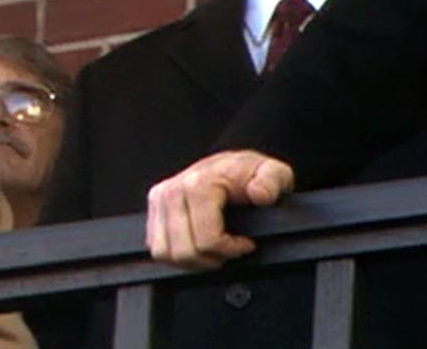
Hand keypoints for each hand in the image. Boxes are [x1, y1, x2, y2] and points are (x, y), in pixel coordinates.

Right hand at [145, 150, 294, 269]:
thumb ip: (273, 181)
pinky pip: (158, 250)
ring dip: (193, 261)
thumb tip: (261, 194)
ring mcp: (159, 201)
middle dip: (212, 259)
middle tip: (231, 250)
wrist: (232, 165)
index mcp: (199, 183)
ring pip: (166, 255)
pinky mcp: (153, 212)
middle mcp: (172, 191)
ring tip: (216, 250)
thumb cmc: (250, 172)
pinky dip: (179, 256)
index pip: (206, 240)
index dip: (230, 250)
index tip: (246, 245)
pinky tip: (200, 246)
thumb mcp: (273, 172)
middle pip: (184, 252)